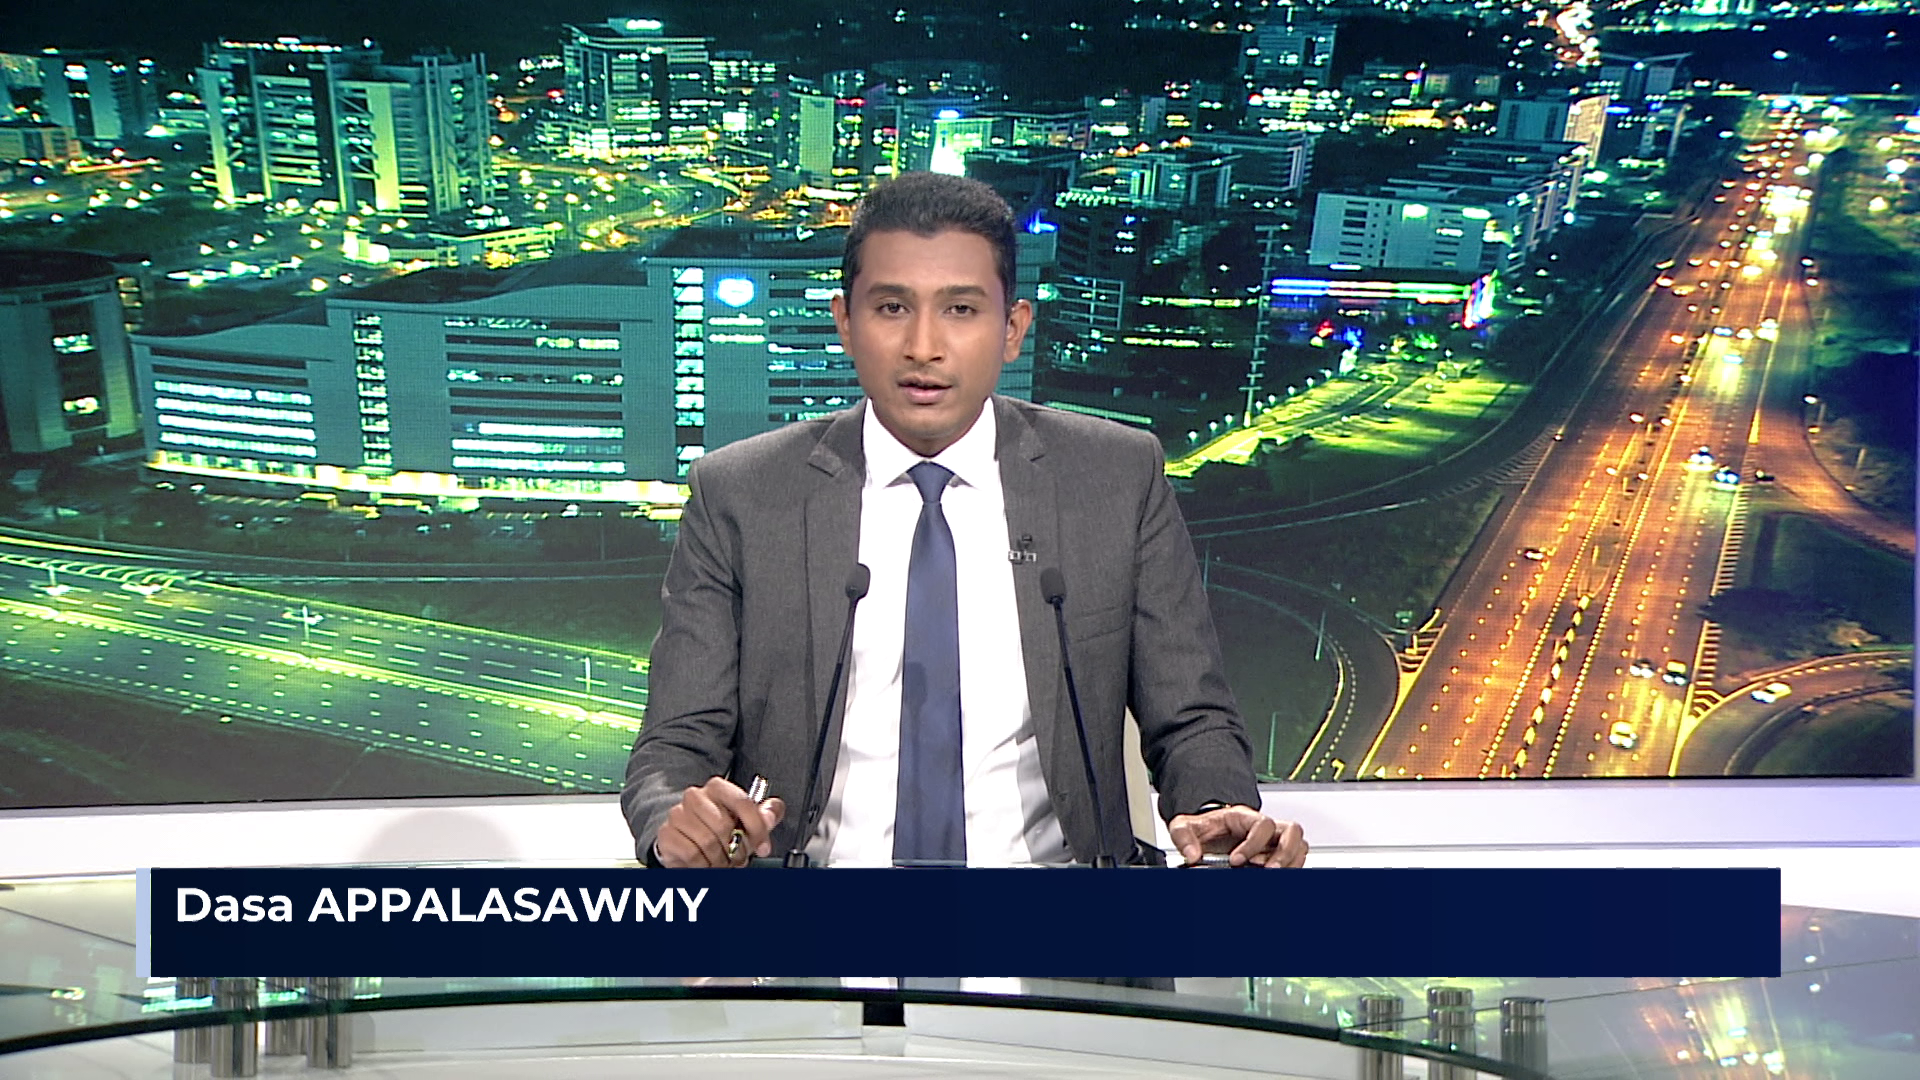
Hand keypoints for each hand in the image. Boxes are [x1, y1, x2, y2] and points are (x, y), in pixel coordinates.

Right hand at [654, 777, 785, 867]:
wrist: (686, 840)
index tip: (762, 845)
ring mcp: (678, 814)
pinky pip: (692, 854)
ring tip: (722, 860)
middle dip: (736, 849)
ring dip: (720, 859)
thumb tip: (772, 813)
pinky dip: (703, 865)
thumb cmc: (717, 829)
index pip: (742, 802)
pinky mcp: (667, 834)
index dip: (756, 827)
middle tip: (738, 857)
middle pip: (725, 826)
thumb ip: (765, 815)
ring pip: (708, 842)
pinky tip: (706, 862)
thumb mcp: (746, 820)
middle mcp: (695, 796)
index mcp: (717, 787)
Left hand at [1167, 806, 1307, 867]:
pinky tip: (1275, 879)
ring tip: (1272, 876)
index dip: (1253, 844)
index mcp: (1244, 817)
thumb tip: (1192, 854)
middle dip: (1283, 853)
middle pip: (1292, 832)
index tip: (1236, 861)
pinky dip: (1290, 869)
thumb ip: (1184, 837)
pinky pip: (1295, 859)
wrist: (1207, 832)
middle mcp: (1264, 828)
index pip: (1262, 824)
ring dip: (1291, 863)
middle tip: (1268, 870)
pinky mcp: (1275, 856)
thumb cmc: (1203, 827)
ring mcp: (1272, 841)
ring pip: (1299, 846)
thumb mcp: (1185, 825)